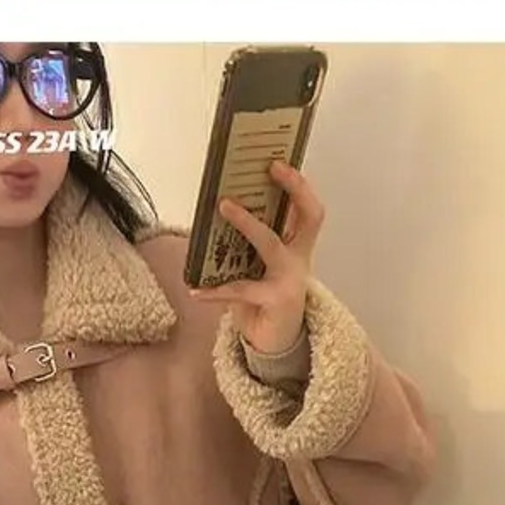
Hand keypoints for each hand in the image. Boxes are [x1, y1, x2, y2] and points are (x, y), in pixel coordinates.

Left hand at [219, 157, 324, 354]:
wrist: (277, 341)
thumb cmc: (265, 296)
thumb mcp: (260, 264)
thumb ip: (250, 241)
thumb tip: (222, 205)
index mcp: (297, 247)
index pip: (309, 210)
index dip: (300, 186)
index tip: (280, 163)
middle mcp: (299, 259)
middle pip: (308, 218)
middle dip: (293, 189)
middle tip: (271, 168)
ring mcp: (291, 280)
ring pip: (271, 244)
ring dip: (248, 222)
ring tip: (225, 206)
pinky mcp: (276, 301)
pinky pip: (242, 290)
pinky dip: (216, 290)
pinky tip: (196, 290)